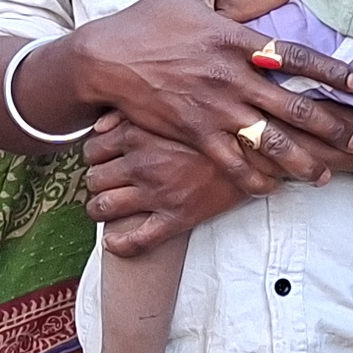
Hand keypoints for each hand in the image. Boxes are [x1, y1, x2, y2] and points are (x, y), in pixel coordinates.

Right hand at [65, 0, 352, 192]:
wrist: (104, 58)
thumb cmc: (147, 20)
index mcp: (233, 40)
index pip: (293, 56)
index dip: (331, 70)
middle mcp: (229, 77)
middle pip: (293, 107)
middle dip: (330, 128)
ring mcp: (212, 108)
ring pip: (268, 142)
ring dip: (300, 162)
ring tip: (322, 175)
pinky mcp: (192, 132)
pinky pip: (230, 161)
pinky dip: (253, 178)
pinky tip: (271, 187)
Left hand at [87, 112, 273, 256]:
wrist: (260, 148)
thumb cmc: (215, 123)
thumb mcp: (172, 108)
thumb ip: (133, 113)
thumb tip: (99, 127)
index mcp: (139, 133)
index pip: (92, 148)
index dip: (94, 156)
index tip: (103, 159)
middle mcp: (142, 163)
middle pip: (94, 178)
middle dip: (96, 182)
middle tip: (105, 183)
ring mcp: (158, 192)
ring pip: (104, 207)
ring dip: (99, 210)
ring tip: (105, 209)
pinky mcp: (177, 217)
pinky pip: (137, 241)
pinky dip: (118, 244)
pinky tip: (114, 242)